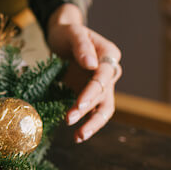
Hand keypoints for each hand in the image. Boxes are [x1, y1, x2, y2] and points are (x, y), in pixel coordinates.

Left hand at [46, 4, 121, 142]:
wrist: (61, 36)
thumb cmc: (67, 33)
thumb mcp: (72, 33)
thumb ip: (82, 46)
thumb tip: (92, 64)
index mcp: (109, 55)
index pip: (104, 77)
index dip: (92, 91)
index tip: (79, 103)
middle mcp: (109, 72)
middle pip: (105, 96)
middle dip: (88, 111)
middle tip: (69, 119)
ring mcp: (101, 86)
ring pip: (103, 109)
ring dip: (92, 124)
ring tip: (78, 137)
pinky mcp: (89, 95)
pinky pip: (92, 112)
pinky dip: (86, 124)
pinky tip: (76, 136)